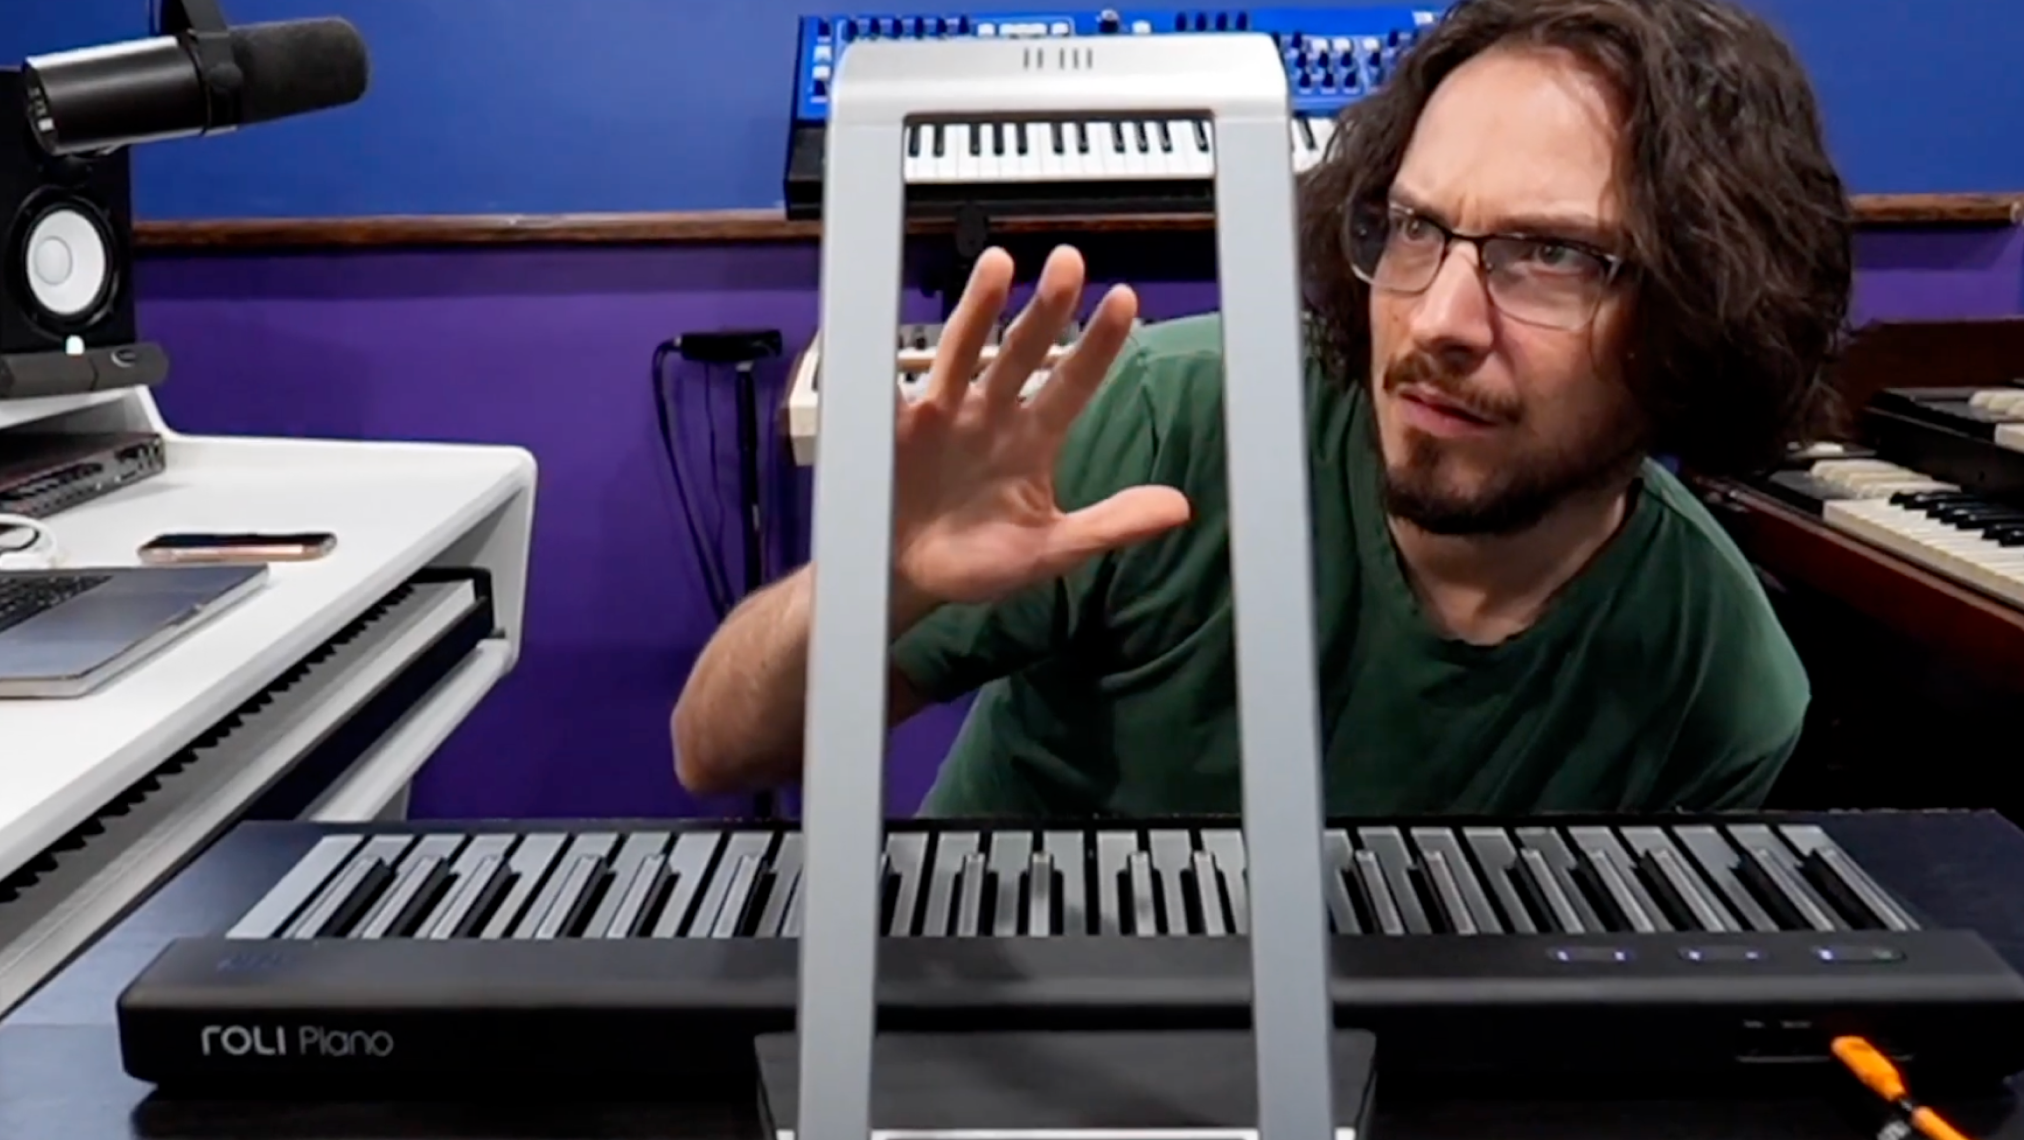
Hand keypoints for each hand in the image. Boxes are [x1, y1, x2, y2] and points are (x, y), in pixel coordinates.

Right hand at [891, 245, 1191, 612]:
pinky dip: (888, 355)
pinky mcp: (895, 426)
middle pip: (1023, 351)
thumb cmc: (979, 563)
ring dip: (980, 308)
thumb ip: (1110, 525)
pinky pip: (890, 385)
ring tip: (1000, 265)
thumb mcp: (1051, 551)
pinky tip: (891, 316)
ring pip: (963, 350)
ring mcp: (943, 415)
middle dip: (1047, 308)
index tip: (1125, 300)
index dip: (1099, 344)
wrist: (907, 581)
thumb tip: (1180, 508)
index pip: (1073, 383)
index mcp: (1033, 439)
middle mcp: (991, 414)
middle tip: (1070, 263)